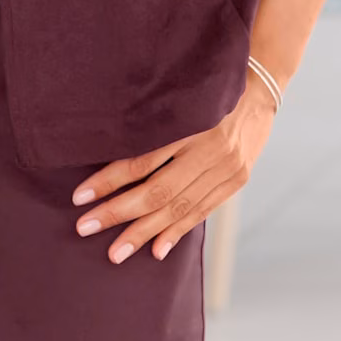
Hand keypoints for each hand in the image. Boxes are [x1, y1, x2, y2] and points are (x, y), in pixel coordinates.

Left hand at [70, 69, 278, 263]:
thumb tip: (105, 149)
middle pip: (158, 190)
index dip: (109, 180)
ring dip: (144, 232)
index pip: (141, 160)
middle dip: (119, 213)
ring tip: (116, 252)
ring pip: (179, 208)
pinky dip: (178, 232)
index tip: (80, 197)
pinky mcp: (237, 181)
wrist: (261, 88)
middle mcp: (209, 149)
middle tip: (85, 228)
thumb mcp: (179, 97)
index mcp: (189, 123)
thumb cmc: (207, 88)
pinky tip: (157, 250)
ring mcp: (226, 168)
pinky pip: (202, 211)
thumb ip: (151, 122)